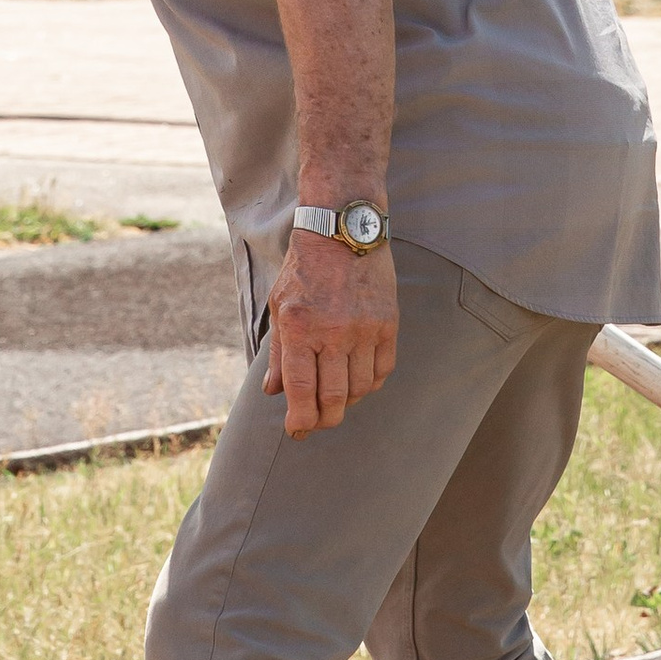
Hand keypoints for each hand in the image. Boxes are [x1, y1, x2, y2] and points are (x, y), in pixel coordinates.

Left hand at [265, 231, 397, 436]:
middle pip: (334, 399)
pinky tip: (358, 380)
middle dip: (323, 420)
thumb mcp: (280, 305)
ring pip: (360, 389)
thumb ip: (278, 353)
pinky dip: (370, 383)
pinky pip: (382, 370)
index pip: (301, 391)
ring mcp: (364, 328)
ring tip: (336, 397)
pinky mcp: (387, 323)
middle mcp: (333, 331)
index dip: (300, 420)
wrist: (343, 228)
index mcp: (299, 327)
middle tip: (317, 423)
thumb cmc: (304, 268)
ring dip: (347, 402)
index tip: (297, 430)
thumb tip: (273, 392)